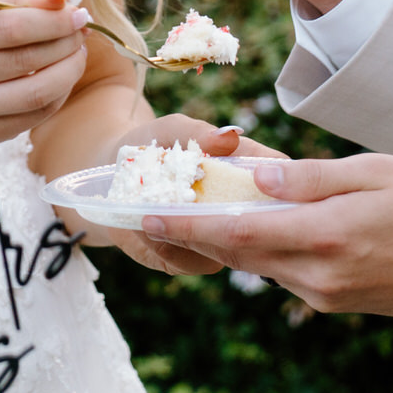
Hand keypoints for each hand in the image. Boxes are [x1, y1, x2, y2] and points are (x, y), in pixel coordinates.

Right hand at [0, 0, 88, 146]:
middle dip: (65, 44)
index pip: (11, 27)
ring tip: (76, 55)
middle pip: (26, 60)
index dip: (53, 21)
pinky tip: (62, 78)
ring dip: (69, 71)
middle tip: (80, 35)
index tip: (77, 15)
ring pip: (35, 93)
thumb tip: (61, 1)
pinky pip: (36, 115)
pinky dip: (59, 94)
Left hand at [106, 114, 284, 275]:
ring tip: (152, 209)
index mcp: (248, 172)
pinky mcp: (193, 259)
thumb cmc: (153, 143)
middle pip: (259, 224)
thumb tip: (228, 137)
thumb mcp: (172, 130)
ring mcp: (220, 240)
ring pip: (226, 250)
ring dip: (188, 232)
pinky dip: (167, 245)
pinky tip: (144, 225)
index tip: (248, 178)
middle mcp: (241, 210)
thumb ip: (197, 134)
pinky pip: (191, 262)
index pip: (280, 178)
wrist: (111, 174)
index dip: (278, 182)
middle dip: (222, 215)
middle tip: (182, 197)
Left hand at [139, 153, 392, 316]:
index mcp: (322, 237)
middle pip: (239, 254)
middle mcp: (316, 275)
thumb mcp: (377, 173)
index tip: (149, 213)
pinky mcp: (339, 303)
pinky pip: (288, 275)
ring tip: (198, 215)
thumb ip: (312, 178)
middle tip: (159, 210)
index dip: (189, 224)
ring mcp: (327, 295)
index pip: (237, 232)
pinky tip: (259, 232)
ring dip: (230, 243)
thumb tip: (257, 180)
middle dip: (197, 233)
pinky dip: (264, 253)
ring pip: (261, 266)